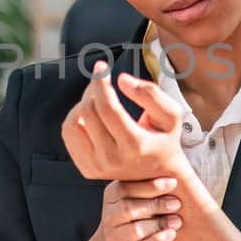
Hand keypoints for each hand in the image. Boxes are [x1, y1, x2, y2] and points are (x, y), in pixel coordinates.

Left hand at [62, 59, 186, 181]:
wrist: (158, 174)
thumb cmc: (164, 139)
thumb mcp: (171, 115)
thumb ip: (151, 94)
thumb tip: (121, 80)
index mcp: (135, 145)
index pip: (107, 108)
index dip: (100, 83)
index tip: (101, 67)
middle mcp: (112, 159)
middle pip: (88, 112)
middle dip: (93, 90)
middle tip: (102, 81)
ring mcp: (96, 167)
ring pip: (72, 124)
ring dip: (82, 104)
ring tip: (98, 99)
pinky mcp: (86, 169)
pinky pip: (69, 135)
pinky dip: (76, 119)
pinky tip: (92, 116)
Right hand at [87, 176, 184, 240]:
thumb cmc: (131, 220)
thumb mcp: (134, 200)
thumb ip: (147, 189)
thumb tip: (175, 178)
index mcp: (112, 196)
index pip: (127, 188)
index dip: (150, 185)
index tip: (172, 182)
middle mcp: (110, 216)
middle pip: (129, 208)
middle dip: (156, 204)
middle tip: (176, 203)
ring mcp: (114, 237)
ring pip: (135, 229)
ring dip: (159, 224)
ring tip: (177, 221)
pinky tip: (170, 235)